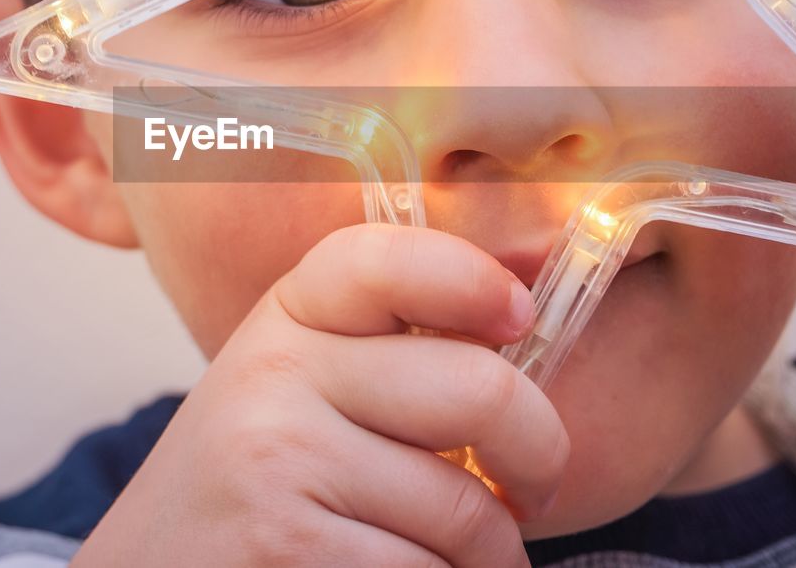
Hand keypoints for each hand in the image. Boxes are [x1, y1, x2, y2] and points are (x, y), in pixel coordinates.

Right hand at [73, 224, 566, 566]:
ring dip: (493, 556)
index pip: (390, 259)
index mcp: (291, 314)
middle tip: (530, 492)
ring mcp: (278, 455)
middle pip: (481, 389)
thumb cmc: (254, 483)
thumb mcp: (300, 386)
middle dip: (541, 458)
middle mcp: (278, 369)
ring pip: (467, 509)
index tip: (516, 319)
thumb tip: (524, 327)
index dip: (472, 279)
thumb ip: (386, 353)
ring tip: (456, 560)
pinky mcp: (285, 541)